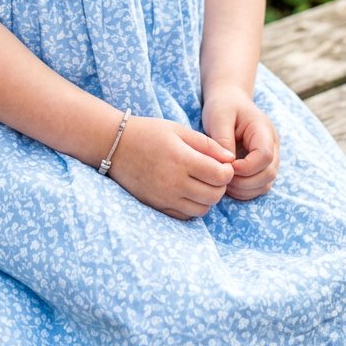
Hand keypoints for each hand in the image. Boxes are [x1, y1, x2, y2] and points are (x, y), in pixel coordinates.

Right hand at [108, 115, 234, 219]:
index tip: (223, 164)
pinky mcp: (157, 206)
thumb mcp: (179, 129)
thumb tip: (230, 159)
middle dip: (220, 185)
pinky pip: (185, 216)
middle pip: (213, 196)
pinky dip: (192, 207)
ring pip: (201, 209)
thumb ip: (207, 144)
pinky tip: (188, 192)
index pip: (219, 176)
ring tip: (201, 183)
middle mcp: (174, 182)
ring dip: (208, 198)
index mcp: (182, 159)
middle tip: (215, 174)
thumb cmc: (149, 132)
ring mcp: (164, 197)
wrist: (115, 145)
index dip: (228, 171)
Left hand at [201, 87, 279, 200]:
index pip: (265, 156)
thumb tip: (228, 165)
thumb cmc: (223, 105)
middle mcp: (272, 146)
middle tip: (222, 178)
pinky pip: (259, 186)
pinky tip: (228, 184)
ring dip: (244, 189)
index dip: (246, 168)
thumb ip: (223, 140)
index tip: (226, 166)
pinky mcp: (262, 166)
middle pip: (269, 174)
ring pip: (265, 184)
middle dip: (245, 182)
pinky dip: (244, 191)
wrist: (229, 100)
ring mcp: (270, 158)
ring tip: (223, 182)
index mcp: (263, 130)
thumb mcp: (218, 116)